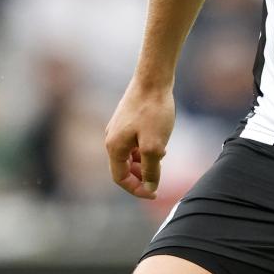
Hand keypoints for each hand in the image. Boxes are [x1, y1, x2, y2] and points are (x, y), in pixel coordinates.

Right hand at [104, 82, 175, 199]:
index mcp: (114, 147)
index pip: (120, 178)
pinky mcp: (127, 119)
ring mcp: (118, 128)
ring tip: (162, 157)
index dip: (137, 189)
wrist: (153, 79)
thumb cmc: (153, 112)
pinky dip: (145, 149)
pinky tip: (161, 143)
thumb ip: (151, 170)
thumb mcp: (154, 146)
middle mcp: (111, 138)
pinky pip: (134, 142)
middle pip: (123, 168)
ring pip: (130, 155)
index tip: (155, 193)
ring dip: (144, 162)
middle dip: (140, 176)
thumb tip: (149, 187)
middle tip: (159, 177)